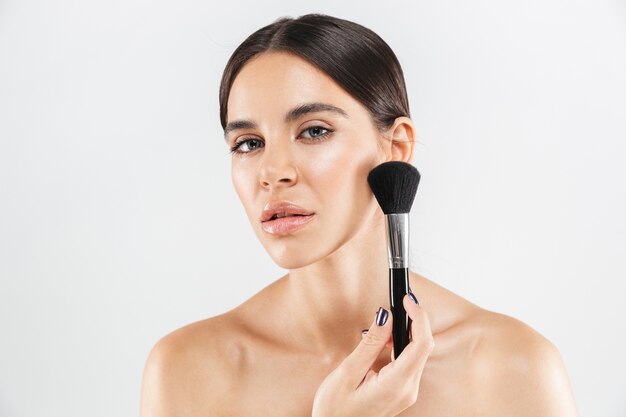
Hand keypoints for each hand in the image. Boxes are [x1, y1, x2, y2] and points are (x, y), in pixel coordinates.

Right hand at [311, 294, 433, 416]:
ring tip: (383, 324)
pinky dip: (399, 347)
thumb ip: (371, 343)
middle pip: (423, 347)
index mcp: (397, 384)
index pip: (421, 344)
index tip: (407, 299)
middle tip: (398, 302)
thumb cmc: (335, 409)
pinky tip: (382, 341)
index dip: (418, 317)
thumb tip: (386, 316)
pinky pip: (408, 363)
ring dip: (405, 334)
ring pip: (417, 354)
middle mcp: (408, 389)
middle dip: (413, 321)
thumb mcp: (348, 371)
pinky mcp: (401, 392)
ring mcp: (406, 392)